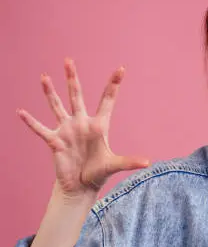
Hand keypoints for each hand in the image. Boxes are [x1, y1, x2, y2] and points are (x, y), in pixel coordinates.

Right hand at [17, 58, 149, 198]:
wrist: (81, 186)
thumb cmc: (98, 172)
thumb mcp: (114, 165)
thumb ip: (129, 162)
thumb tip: (147, 163)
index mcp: (99, 125)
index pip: (107, 100)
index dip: (114, 85)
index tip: (121, 68)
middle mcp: (82, 123)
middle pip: (76, 95)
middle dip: (72, 78)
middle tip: (68, 60)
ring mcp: (67, 130)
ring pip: (57, 106)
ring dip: (50, 93)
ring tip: (44, 77)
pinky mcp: (55, 141)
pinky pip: (40, 129)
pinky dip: (31, 122)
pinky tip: (21, 112)